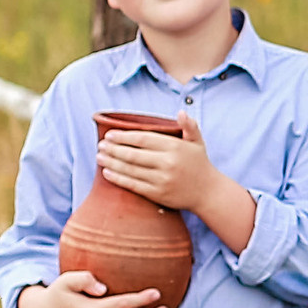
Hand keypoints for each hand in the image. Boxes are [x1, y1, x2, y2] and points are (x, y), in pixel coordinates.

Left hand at [99, 114, 229, 213]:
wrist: (209, 193)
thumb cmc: (199, 164)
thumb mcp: (198, 142)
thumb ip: (190, 126)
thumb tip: (181, 112)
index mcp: (175, 147)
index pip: (142, 139)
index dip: (123, 136)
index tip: (109, 134)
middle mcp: (168, 163)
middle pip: (132, 154)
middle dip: (113, 149)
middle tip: (100, 145)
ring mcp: (162, 180)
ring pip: (130, 170)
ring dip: (111, 162)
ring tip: (99, 156)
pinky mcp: (158, 194)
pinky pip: (133, 185)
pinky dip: (117, 178)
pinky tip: (107, 173)